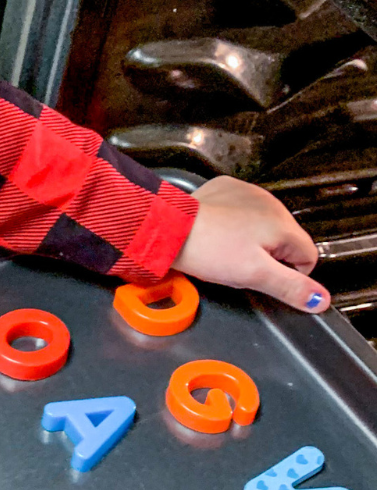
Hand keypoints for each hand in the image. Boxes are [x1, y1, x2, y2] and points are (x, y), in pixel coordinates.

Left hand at [174, 176, 328, 312]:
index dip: (287, 273)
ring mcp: (247, 192)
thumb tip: (320, 299)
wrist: (168, 228)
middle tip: (238, 264)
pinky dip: (232, 223)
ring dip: (250, 240)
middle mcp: (270, 202)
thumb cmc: (208, 249)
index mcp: (282, 223)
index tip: (262, 276)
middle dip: (267, 256)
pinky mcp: (225, 189)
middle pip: (284, 240)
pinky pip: (240, 211)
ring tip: (224, 249)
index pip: (307, 256)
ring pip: (262, 225)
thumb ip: (291, 287)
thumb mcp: (255, 275)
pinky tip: (217, 232)